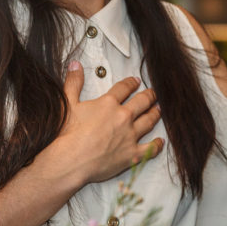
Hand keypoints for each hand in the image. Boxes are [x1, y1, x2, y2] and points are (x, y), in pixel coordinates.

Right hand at [56, 62, 163, 184]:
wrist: (69, 161)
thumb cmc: (66, 134)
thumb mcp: (66, 103)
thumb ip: (73, 82)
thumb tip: (75, 64)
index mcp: (108, 104)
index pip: (124, 88)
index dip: (131, 83)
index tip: (136, 81)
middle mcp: (123, 117)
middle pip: (142, 102)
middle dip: (149, 96)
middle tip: (153, 93)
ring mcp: (130, 136)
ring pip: (149, 121)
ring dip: (155, 114)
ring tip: (158, 109)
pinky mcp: (132, 154)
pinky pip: (150, 148)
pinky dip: (157, 145)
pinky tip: (160, 141)